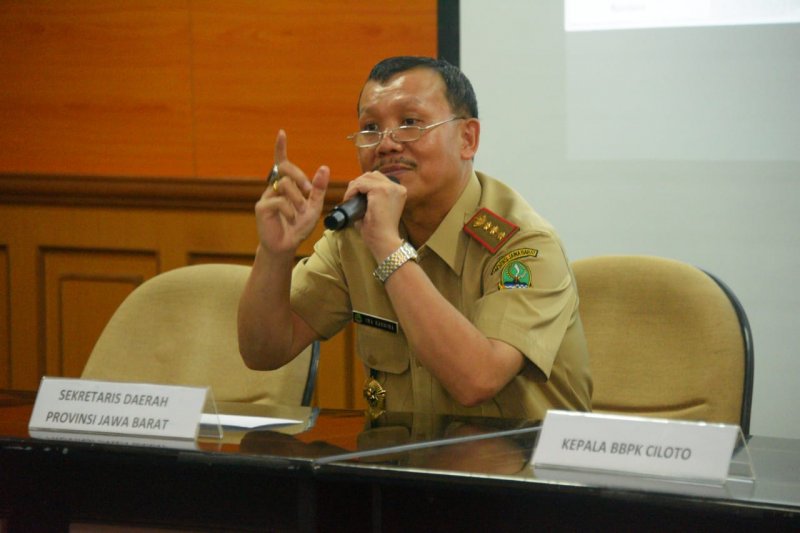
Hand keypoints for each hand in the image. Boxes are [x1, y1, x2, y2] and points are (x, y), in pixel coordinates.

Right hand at [255, 130, 328, 254]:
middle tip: (309, 190)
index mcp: (286, 186)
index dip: (281, 148)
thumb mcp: (314, 207)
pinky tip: (291, 219)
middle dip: (300, 176)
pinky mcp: (262, 208)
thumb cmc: (298, 227)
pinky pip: (279, 201)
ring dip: (297, 198)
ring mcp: (266, 197)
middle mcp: (274, 188)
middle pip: (285, 169)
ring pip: (284, 184)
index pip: (282, 162)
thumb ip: (318, 189)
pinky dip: (290, 210)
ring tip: (300, 211)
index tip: (281, 133)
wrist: (287, 245)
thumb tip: (324, 168)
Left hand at [345, 171, 406, 259]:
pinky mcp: (381, 190)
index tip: (355, 197)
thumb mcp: (376, 211)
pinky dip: (352, 190)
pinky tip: (348, 199)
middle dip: (359, 184)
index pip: (378, 179)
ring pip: (365, 177)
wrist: (384, 242)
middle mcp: (397, 187)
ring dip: (354, 186)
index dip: (364, 185)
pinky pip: (360, 184)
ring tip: (349, 199)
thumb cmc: (379, 231)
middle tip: (350, 197)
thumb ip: (369, 200)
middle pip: (372, 175)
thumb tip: (354, 195)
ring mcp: (390, 188)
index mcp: (398, 191)